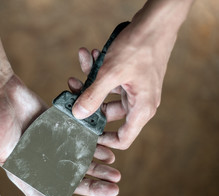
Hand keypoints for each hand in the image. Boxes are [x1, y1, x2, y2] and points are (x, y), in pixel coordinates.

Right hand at [0, 74, 119, 195]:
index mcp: (24, 174)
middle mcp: (39, 163)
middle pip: (70, 182)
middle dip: (92, 188)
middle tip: (113, 189)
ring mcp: (50, 145)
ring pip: (78, 162)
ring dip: (96, 168)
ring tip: (115, 172)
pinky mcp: (57, 128)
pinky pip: (78, 141)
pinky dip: (93, 147)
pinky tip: (107, 149)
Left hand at [70, 0, 193, 149]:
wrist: (156, 21)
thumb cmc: (140, 47)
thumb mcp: (111, 74)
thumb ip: (93, 96)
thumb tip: (77, 115)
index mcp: (141, 109)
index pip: (123, 139)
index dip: (104, 140)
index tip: (84, 133)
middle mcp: (139, 103)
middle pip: (107, 113)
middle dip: (88, 99)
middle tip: (73, 87)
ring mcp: (134, 89)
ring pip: (105, 93)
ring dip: (91, 79)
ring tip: (83, 60)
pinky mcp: (130, 77)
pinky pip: (110, 79)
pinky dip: (98, 68)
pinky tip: (90, 53)